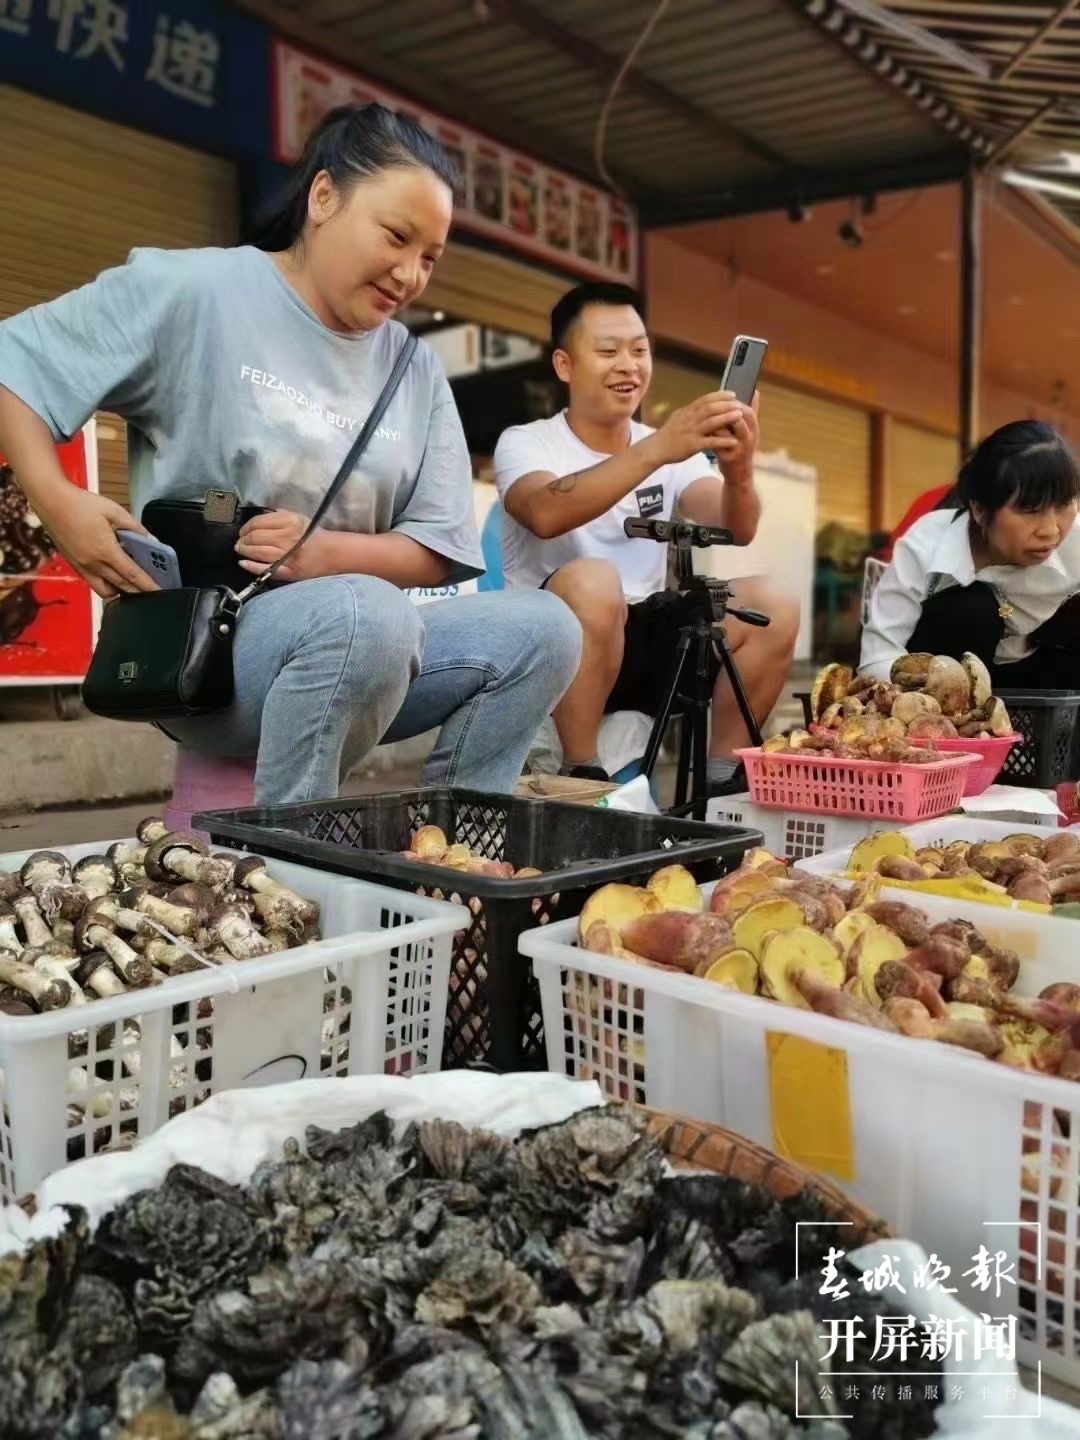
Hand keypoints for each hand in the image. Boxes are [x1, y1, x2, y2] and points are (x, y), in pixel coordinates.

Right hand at [30, 486, 158, 598]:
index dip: (148, 585)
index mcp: (105, 550)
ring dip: (121, 591)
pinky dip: (107, 584)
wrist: (51, 502)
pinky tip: (114, 574)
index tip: (160, 591)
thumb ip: (135, 528)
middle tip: (152, 589)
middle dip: (139, 591)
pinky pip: (94, 583)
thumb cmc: (81, 504)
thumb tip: (151, 540)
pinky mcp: (74, 565)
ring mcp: (82, 567)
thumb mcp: (114, 511)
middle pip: (121, 587)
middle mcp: (93, 564)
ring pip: (106, 590)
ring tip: (132, 582)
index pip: (132, 575)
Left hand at [235, 509, 327, 581]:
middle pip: (254, 537)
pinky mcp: (288, 571)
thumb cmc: (313, 535)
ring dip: (244, 551)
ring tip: (241, 550)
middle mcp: (287, 537)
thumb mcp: (298, 518)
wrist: (332, 554)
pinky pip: (265, 569)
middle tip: (240, 542)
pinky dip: (251, 566)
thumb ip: (278, 516)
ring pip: (256, 552)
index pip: (258, 522)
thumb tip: (258, 519)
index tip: (243, 531)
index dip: (246, 527)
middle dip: (243, 540)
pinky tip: (243, 563)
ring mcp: (287, 556)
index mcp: (289, 521)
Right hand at [650, 390, 749, 465]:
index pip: (705, 399)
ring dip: (727, 418)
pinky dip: (723, 441)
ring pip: (711, 422)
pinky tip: (734, 441)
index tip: (732, 394)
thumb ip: (691, 412)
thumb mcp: (678, 418)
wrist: (656, 449)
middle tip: (740, 403)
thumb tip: (702, 404)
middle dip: (727, 405)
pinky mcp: (692, 446)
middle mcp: (689, 420)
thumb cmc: (668, 434)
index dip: (720, 395)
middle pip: (710, 408)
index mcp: (687, 412)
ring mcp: (691, 432)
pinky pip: (710, 442)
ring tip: (740, 416)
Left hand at [710, 391, 759, 480]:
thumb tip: (755, 392)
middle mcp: (748, 439)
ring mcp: (738, 450)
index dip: (736, 403)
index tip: (726, 399)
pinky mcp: (727, 458)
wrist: (739, 475)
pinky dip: (708, 436)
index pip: (748, 412)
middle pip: (738, 419)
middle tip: (713, 407)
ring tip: (705, 416)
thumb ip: (752, 412)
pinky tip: (700, 431)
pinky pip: (716, 444)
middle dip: (725, 411)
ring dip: (714, 423)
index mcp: (754, 430)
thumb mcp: (750, 431)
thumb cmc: (742, 448)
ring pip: (725, 431)